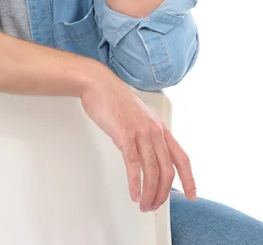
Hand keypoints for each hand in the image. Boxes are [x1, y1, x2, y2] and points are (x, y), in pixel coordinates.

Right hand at [81, 70, 196, 211]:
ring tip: (144, 204)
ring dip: (149, 193)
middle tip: (155, 205)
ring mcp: (140, 133)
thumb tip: (146, 153)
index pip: (181, 157)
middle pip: (167, 170)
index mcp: (160, 127)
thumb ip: (146, 134)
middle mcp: (154, 131)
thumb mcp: (139, 117)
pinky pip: (133, 165)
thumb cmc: (114, 99)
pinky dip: (135, 183)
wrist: (99, 84)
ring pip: (152, 171)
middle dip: (163, 193)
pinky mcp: (124, 135)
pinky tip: (134, 193)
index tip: (191, 194)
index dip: (188, 178)